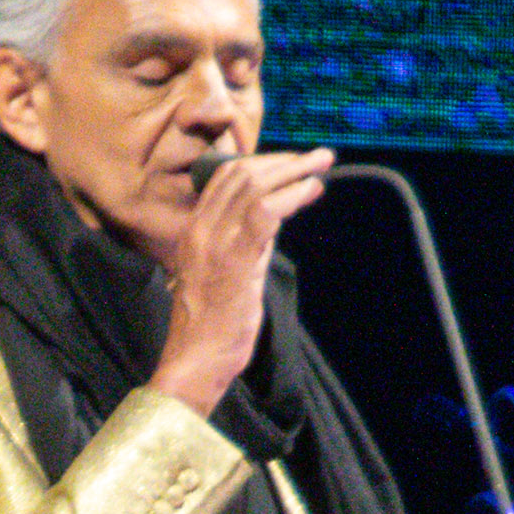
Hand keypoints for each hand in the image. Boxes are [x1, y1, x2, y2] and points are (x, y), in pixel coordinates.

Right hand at [149, 147, 333, 417]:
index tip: (291, 162)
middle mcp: (199, 231)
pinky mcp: (233, 259)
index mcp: (193, 232)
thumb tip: (279, 213)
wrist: (196, 356)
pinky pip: (265, 212)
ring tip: (321, 165)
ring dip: (294, 171)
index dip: (261, 162)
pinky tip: (312, 191)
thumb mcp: (231, 271)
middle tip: (315, 157)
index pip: (222, 178)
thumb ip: (249, 242)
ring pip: (253, 186)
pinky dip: (293, 195)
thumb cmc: (214, 323)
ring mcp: (213, 243)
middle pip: (240, 174)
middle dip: (284, 160)